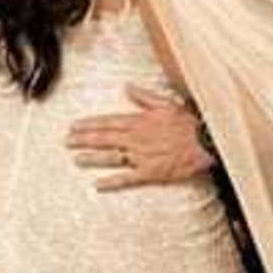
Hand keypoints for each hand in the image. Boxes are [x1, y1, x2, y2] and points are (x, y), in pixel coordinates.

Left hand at [65, 83, 211, 189]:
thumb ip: (144, 97)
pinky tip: (98, 185)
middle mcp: (136, 139)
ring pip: (111, 158)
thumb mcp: (167, 103)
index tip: (74, 125)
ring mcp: (141, 157)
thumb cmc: (189, 124)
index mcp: (139, 121)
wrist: (206, 143)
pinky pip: (127, 178)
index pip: (108, 122)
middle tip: (67, 141)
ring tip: (75, 159)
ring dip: (91, 158)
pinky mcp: (150, 173)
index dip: (89, 124)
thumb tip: (128, 87)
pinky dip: (111, 182)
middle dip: (83, 139)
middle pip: (104, 138)